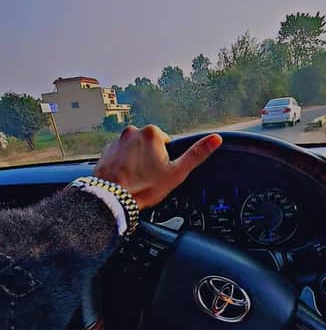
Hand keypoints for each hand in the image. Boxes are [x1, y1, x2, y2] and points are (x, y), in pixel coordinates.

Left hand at [94, 125, 221, 209]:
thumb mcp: (177, 173)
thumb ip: (196, 154)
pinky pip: (119, 156)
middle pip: (149, 145)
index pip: (166, 144)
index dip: (166, 160)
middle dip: (150, 159)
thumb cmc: (144, 187)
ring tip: (136, 179)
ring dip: (136, 162)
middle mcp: (133, 131)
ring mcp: (117, 141)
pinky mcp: (106, 151)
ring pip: (134, 150)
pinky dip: (122, 165)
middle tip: (148, 178)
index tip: (160, 172)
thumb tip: (216, 139)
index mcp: (152, 133)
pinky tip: (125, 178)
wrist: (113, 198)